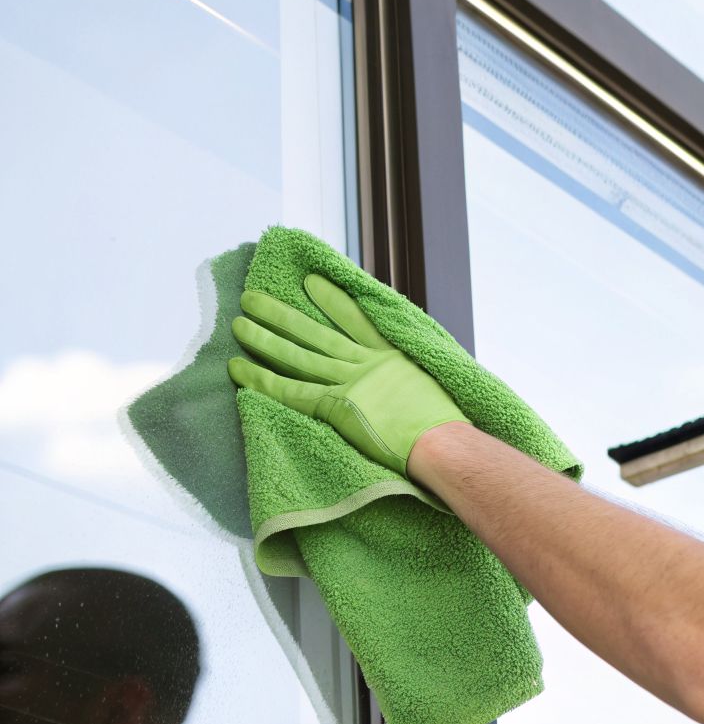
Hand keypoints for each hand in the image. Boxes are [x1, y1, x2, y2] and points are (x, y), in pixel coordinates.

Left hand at [228, 273, 467, 475]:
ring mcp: (350, 383)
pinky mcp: (336, 407)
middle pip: (316, 333)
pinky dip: (263, 379)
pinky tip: (239, 367)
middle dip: (282, 314)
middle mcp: (367, 364)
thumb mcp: (432, 384)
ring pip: (299, 356)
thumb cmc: (445, 424)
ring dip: (265, 338)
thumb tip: (406, 380)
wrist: (441, 441)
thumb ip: (411, 376)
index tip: (311, 282)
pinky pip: (291, 391)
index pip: (357, 320)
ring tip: (239, 322)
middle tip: (253, 298)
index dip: (333, 300)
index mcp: (392, 357)